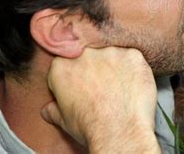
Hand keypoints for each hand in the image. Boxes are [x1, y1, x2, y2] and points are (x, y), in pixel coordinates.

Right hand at [41, 47, 159, 152]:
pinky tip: (132, 84)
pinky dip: (134, 69)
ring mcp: (110, 52)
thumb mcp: (64, 121)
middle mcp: (85, 54)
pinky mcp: (132, 55)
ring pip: (114, 54)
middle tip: (105, 87)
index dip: (78, 75)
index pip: (68, 62)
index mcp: (62, 67)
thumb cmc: (93, 127)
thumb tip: (49, 109)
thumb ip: (54, 109)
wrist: (120, 131)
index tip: (86, 85)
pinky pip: (133, 58)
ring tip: (120, 88)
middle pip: (92, 55)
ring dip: (117, 67)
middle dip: (98, 68)